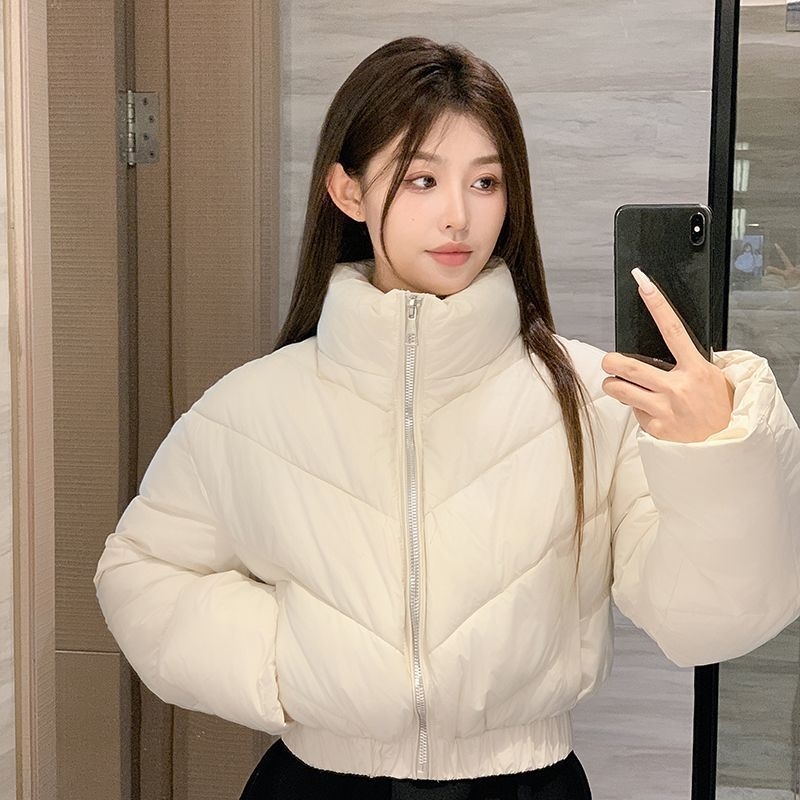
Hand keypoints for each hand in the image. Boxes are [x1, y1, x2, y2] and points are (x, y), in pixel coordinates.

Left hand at [601, 269, 734, 442]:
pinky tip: (651, 412)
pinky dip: (637, 409)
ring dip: (614, 385)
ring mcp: (663, 408)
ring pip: (620, 390)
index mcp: (695, 370)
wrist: (725, 445)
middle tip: (608, 361)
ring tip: (620, 386)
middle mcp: (677, 387)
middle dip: (610, 362)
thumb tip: (670, 348)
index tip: (644, 285)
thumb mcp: (715, 379)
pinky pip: (633, 412)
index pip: (672, 330)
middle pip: (628, 367)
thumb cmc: (719, 409)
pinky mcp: (654, 427)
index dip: (657, 306)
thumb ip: (690, 364)